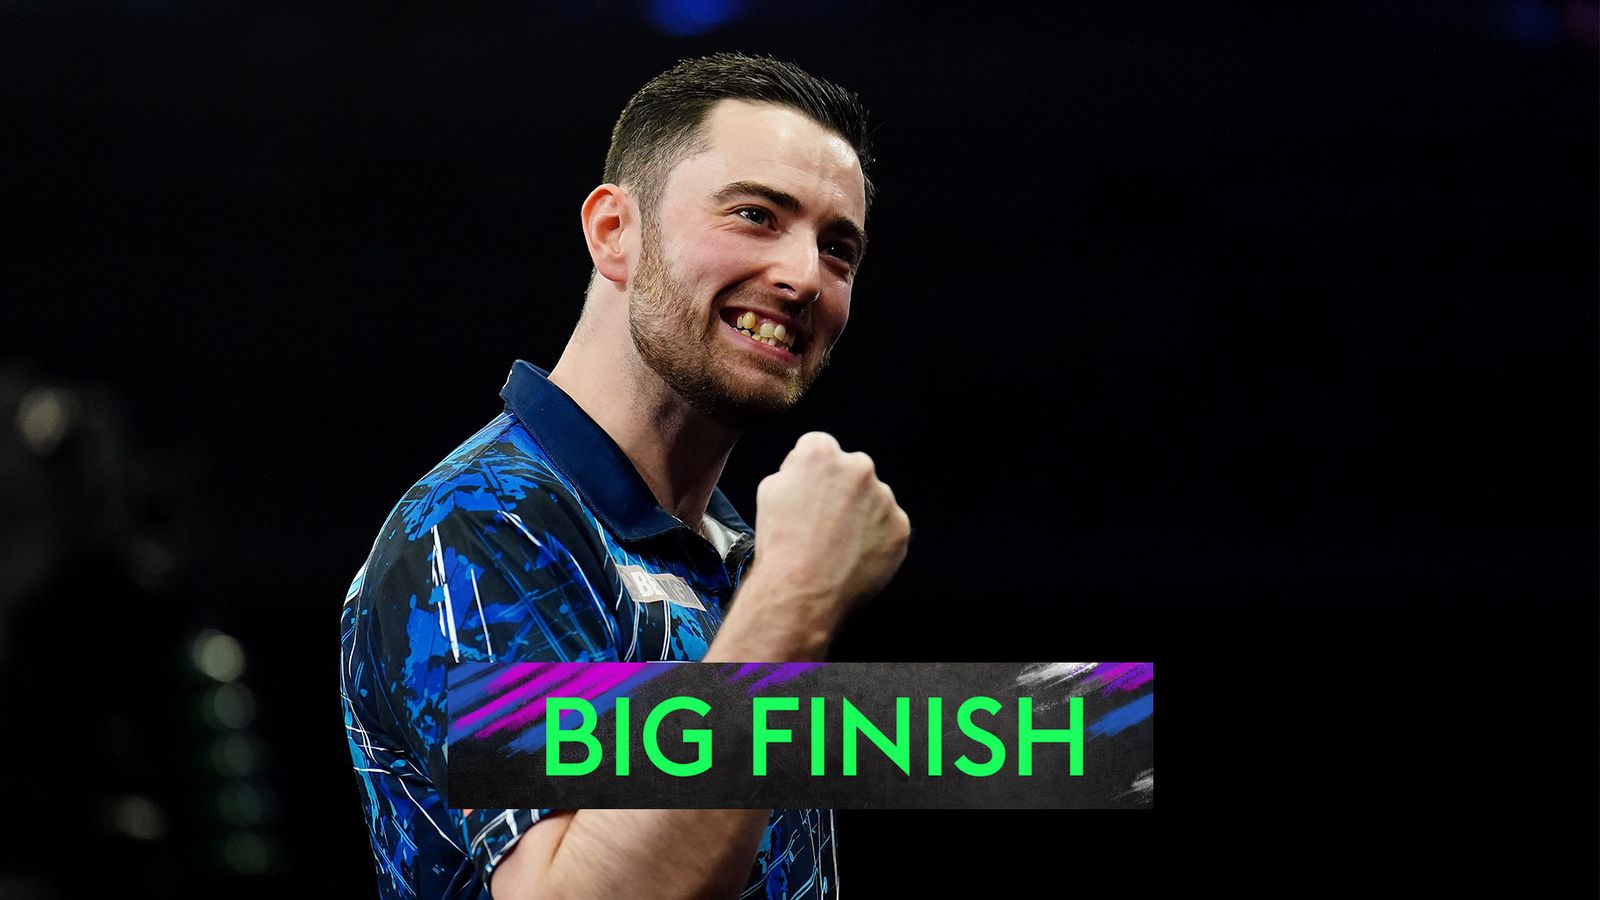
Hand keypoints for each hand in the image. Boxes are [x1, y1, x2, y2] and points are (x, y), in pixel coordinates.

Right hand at [746, 431, 909, 631]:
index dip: (810, 473)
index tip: (807, 495)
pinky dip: (876, 539)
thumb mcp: (769, 490)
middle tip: (823, 523)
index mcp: (821, 452)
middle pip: (852, 471)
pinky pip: (888, 528)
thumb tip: (808, 471)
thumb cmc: (780, 543)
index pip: (820, 448)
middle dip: (842, 490)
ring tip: (837, 545)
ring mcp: (884, 497)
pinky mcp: (900, 527)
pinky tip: (853, 556)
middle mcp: (858, 467)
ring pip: (873, 500)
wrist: (802, 590)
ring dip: (861, 515)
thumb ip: (795, 470)